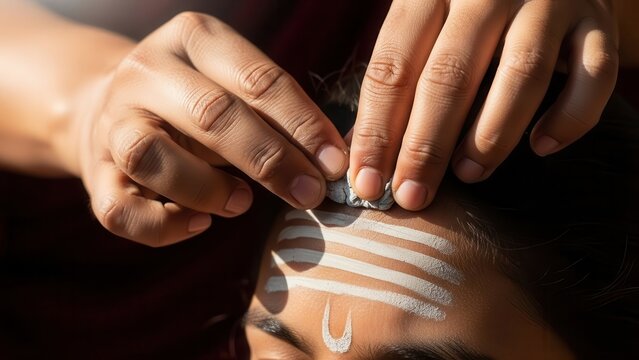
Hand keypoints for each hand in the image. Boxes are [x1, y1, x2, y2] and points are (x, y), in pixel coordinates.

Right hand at [74, 12, 347, 245]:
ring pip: (151, 155)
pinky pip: (122, 210)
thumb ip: (276, 117)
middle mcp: (145, 72)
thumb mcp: (235, 89)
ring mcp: (112, 122)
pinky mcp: (95, 174)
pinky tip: (200, 224)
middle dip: (270, 159)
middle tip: (309, 193)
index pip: (256, 79)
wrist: (111, 108)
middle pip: (210, 114)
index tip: (335, 162)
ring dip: (207, 188)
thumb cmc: (196, 103)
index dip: (301, 123)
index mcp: (191, 39)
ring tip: (242, 204)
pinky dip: (166, 227)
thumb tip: (330, 163)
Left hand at [350, 0, 617, 209]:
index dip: (377, 131)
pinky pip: (595, 74)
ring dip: (491, 135)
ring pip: (521, 74)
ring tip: (468, 174)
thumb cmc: (466, 7)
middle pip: (449, 76)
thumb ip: (401, 71)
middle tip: (411, 196)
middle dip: (425, 147)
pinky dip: (569, 118)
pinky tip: (542, 147)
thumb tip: (369, 155)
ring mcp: (547, 0)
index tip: (367, 183)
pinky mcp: (596, 20)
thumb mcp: (426, 19)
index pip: (393, 67)